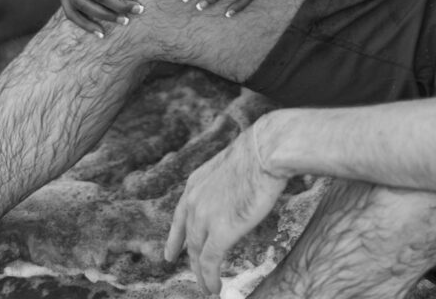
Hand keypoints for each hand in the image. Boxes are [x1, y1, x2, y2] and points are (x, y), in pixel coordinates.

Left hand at [164, 123, 286, 295]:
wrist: (265, 151)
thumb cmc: (258, 151)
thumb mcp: (229, 165)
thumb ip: (224, 183)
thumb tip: (235, 189)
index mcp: (195, 183)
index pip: (180, 216)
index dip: (175, 238)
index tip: (171, 253)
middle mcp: (194, 201)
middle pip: (189, 238)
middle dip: (190, 259)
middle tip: (194, 274)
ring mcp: (204, 217)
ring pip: (198, 254)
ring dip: (201, 274)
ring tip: (206, 288)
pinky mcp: (220, 232)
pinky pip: (210, 264)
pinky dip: (210, 279)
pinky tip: (214, 289)